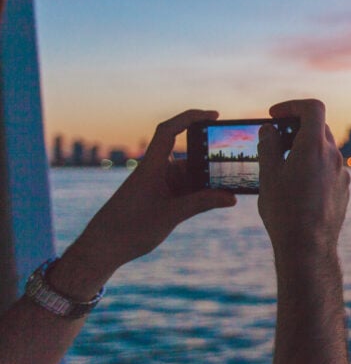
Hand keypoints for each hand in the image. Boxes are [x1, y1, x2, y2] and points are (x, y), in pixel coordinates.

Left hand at [57, 110, 236, 294]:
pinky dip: (201, 194)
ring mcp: (159, 186)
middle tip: (234, 166)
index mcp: (152, 167)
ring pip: (190, 177)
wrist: (102, 249)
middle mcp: (156, 172)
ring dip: (208, 183)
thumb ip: (202, 204)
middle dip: (211, 162)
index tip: (214, 115)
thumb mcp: (170, 216)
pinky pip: (186, 191)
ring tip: (230, 191)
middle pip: (189, 158)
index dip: (190, 117)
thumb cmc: (128, 229)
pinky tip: (217, 202)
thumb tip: (231, 198)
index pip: (170, 131)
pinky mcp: (160, 200)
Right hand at [257, 99, 349, 260]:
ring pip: (324, 149)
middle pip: (319, 128)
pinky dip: (314, 167)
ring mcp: (342, 173)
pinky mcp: (344, 189)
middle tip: (275, 141)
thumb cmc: (285, 211)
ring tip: (283, 165)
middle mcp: (334, 156)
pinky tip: (297, 186)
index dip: (292, 105)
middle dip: (296, 128)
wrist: (308, 247)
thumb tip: (269, 129)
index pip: (313, 107)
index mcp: (314, 146)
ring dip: (305, 149)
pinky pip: (330, 168)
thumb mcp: (268, 175)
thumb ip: (268, 145)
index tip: (275, 115)